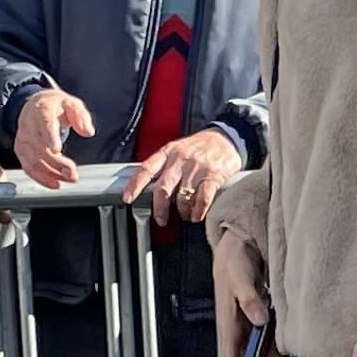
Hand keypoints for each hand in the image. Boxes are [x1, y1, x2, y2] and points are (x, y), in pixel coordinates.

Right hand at [12, 87, 90, 187]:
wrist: (35, 105)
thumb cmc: (55, 106)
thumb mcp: (72, 104)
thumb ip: (81, 117)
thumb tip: (88, 132)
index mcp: (43, 110)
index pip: (45, 123)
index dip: (50, 136)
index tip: (56, 149)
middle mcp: (29, 125)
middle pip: (40, 147)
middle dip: (57, 163)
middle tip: (72, 172)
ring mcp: (23, 138)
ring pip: (34, 160)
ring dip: (51, 173)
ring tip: (68, 178)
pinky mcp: (20, 149)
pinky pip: (28, 167)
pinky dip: (40, 178)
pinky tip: (54, 184)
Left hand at [125, 125, 242, 229]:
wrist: (228, 137)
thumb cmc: (201, 147)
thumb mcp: (179, 149)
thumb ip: (166, 166)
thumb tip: (153, 190)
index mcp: (169, 151)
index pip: (147, 168)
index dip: (135, 185)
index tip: (128, 199)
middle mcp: (181, 159)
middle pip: (163, 189)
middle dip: (160, 208)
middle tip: (161, 219)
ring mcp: (197, 167)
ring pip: (182, 197)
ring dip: (182, 211)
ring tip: (185, 215)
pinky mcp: (214, 175)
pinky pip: (202, 198)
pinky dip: (198, 211)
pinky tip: (197, 215)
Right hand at [212, 236, 270, 356]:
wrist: (237, 241)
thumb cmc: (232, 258)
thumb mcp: (240, 278)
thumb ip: (250, 299)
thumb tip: (259, 319)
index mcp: (227, 320)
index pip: (228, 355)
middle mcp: (235, 323)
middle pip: (243, 356)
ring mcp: (245, 319)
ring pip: (254, 347)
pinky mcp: (255, 312)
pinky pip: (262, 334)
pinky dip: (270, 342)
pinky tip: (280, 343)